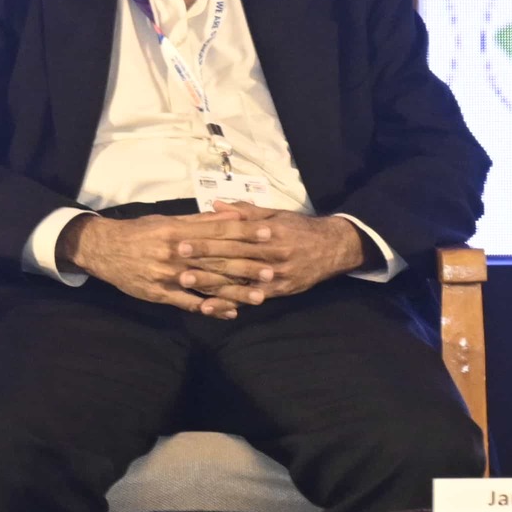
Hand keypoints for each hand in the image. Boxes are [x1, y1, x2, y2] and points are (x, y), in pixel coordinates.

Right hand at [65, 208, 357, 316]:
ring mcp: (166, 274)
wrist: (101, 249)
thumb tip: (226, 214)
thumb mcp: (165, 221)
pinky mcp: (157, 292)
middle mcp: (174, 253)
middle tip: (274, 270)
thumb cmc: (137, 232)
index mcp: (177, 231)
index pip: (217, 231)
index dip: (244, 233)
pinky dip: (208, 307)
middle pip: (217, 259)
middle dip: (247, 265)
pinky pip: (187, 302)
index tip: (269, 233)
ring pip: (206, 284)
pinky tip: (227, 312)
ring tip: (260, 296)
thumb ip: (196, 222)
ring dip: (235, 291)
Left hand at [171, 204, 365, 307]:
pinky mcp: (281, 290)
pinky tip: (210, 307)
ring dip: (211, 282)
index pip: (233, 235)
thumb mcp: (275, 214)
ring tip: (185, 283)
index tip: (183, 240)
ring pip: (239, 279)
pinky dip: (230, 303)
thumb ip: (244, 211)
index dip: (207, 239)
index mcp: (269, 232)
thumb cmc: (300, 228)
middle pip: (233, 257)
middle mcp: (273, 254)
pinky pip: (251, 298)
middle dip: (203, 259)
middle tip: (176, 260)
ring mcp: (277, 274)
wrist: (335, 247)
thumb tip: (214, 204)